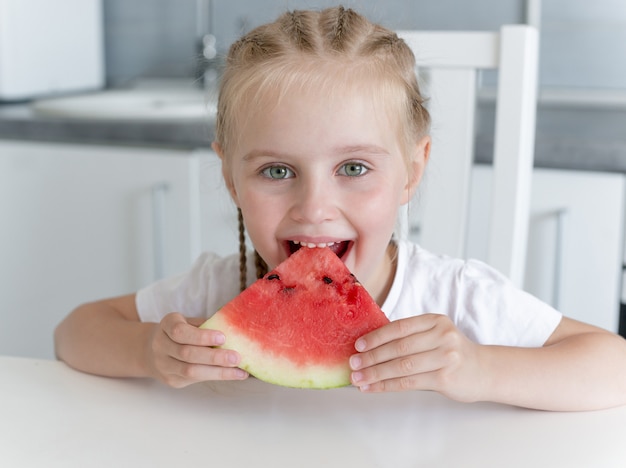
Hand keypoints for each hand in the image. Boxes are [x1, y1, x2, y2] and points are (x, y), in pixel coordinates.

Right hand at [145, 312, 247, 387]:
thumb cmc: (182, 332)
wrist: (153, 350)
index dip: (202, 336)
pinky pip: (194, 380)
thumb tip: (234, 331)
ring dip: (217, 371)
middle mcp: (161, 345)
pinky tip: (233, 375)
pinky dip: (216, 376)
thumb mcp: (190, 322)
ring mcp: (164, 365)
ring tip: (238, 370)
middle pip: (187, 353)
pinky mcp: (172, 380)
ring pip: (190, 371)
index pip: (180, 332)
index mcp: (167, 325)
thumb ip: (206, 325)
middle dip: (214, 357)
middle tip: (236, 357)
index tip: (222, 338)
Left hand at [349, 314, 485, 401]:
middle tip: (353, 363)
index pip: (399, 327)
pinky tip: (372, 387)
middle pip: (399, 347)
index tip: (358, 345)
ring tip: (358, 378)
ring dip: (375, 373)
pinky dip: (387, 385)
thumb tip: (370, 346)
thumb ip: (410, 337)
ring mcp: (446, 357)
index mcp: (435, 321)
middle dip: (372, 357)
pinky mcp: (445, 378)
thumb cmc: (452, 353)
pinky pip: (409, 382)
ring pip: (402, 366)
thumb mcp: (435, 335)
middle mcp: (442, 336)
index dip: (376, 337)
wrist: (484, 371)